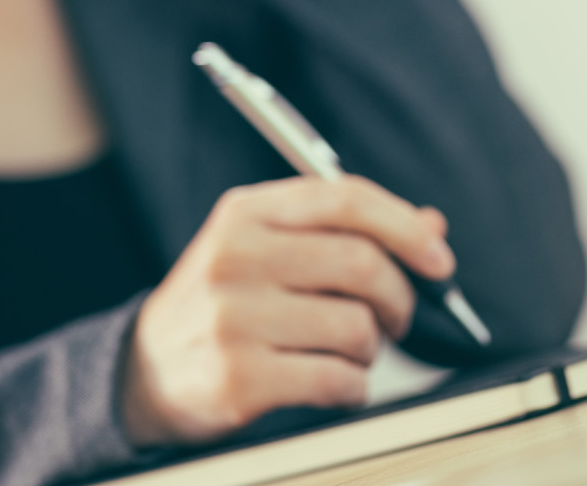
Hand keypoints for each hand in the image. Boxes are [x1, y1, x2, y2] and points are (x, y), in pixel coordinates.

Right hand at [121, 176, 455, 446]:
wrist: (146, 373)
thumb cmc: (228, 304)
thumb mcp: (271, 250)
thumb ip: (348, 232)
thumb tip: (433, 226)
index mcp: (246, 213)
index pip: (346, 198)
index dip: (407, 228)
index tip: (440, 262)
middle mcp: (235, 257)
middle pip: (363, 264)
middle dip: (400, 299)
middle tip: (397, 318)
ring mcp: (233, 318)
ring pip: (357, 327)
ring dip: (371, 350)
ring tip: (349, 354)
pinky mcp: (238, 377)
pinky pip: (338, 379)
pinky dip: (354, 387)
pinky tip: (335, 384)